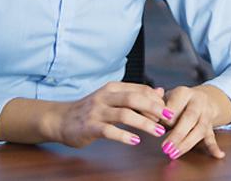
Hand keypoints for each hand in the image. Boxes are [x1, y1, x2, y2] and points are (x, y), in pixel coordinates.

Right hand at [47, 82, 171, 147]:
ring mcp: (96, 111)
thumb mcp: (112, 98)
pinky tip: (136, 142)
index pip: (140, 89)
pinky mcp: (89, 127)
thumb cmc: (91, 110)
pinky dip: (124, 136)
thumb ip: (135, 95)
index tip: (169, 110)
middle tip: (169, 118)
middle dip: (154, 108)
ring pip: (124, 114)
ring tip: (158, 132)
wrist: (61, 119)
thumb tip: (160, 91)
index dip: (157, 100)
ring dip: (144, 123)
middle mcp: (105, 96)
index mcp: (113, 88)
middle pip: (134, 98)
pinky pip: (109, 131)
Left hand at [159, 85, 230, 159]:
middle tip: (165, 148)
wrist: (201, 97)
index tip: (157, 128)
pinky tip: (218, 155)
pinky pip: (212, 136)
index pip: (175, 105)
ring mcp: (206, 113)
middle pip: (190, 117)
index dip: (166, 118)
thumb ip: (157, 107)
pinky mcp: (210, 125)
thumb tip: (149, 116)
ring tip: (174, 154)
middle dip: (177, 134)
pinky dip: (214, 147)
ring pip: (200, 128)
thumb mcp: (166, 98)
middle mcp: (198, 101)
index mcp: (184, 92)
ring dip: (187, 143)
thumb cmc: (177, 101)